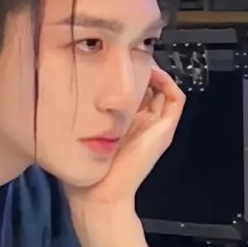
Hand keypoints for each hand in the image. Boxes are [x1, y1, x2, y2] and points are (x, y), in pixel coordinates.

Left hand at [65, 67, 185, 217]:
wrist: (100, 193)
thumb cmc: (88, 166)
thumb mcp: (83, 130)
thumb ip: (84, 112)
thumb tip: (72, 84)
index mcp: (126, 122)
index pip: (133, 89)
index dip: (126, 71)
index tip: (111, 58)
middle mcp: (144, 122)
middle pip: (150, 85)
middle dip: (139, 67)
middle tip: (126, 53)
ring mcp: (156, 126)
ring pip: (163, 88)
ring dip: (153, 70)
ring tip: (137, 58)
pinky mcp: (164, 130)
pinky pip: (175, 98)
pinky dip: (166, 82)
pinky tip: (148, 72)